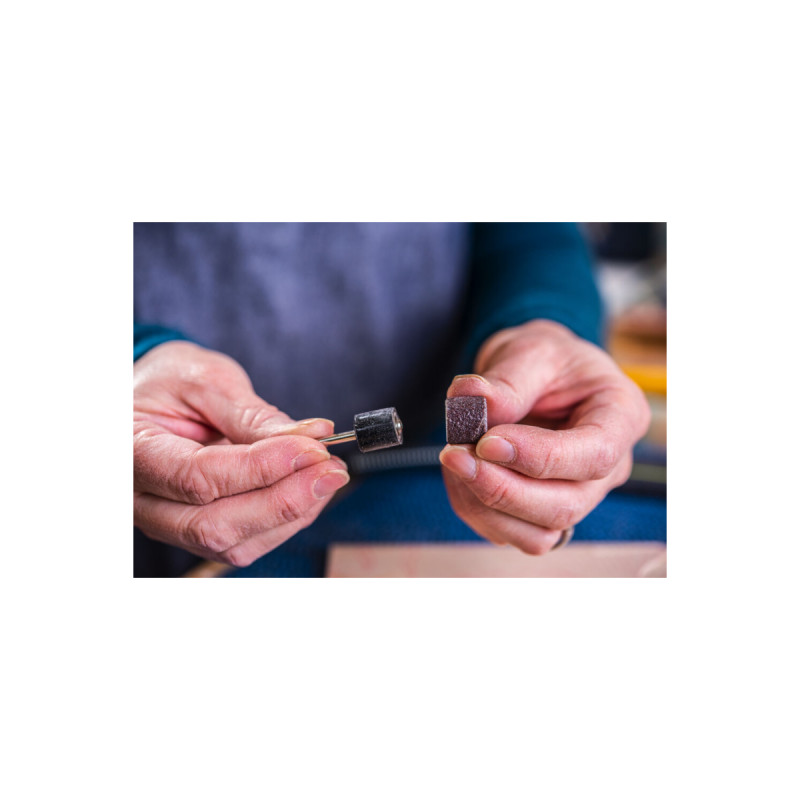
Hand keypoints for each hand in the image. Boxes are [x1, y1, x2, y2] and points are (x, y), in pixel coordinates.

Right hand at [134, 341, 349, 566]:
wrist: (146, 398)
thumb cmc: (169, 382)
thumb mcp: (208, 381)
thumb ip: (253, 416)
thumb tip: (310, 439)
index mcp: (133, 452)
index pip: (198, 476)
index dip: (262, 468)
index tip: (313, 449)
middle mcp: (142, 501)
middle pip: (215, 525)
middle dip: (284, 502)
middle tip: (332, 470)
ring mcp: (167, 524)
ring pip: (233, 543)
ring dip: (291, 514)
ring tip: (327, 474)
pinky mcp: (196, 531)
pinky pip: (244, 542)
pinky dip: (284, 521)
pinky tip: (308, 488)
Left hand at [439, 320, 649, 553]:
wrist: (534, 376)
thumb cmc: (544, 360)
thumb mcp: (530, 350)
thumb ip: (506, 378)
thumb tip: (471, 398)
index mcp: (620, 418)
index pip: (594, 455)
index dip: (539, 457)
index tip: (487, 442)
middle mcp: (608, 469)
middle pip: (564, 506)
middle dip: (502, 489)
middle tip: (454, 454)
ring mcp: (576, 498)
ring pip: (536, 534)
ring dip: (483, 503)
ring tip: (454, 457)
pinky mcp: (541, 516)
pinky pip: (508, 533)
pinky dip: (473, 507)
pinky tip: (459, 470)